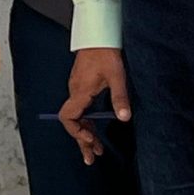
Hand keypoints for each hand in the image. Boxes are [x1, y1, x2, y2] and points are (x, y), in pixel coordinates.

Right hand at [59, 48, 130, 162]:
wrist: (98, 35)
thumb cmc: (106, 53)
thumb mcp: (117, 76)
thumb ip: (120, 98)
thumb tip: (125, 118)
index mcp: (80, 92)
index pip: (68, 118)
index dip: (77, 132)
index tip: (91, 138)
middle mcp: (75, 92)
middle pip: (73, 123)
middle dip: (82, 141)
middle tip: (92, 159)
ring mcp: (77, 89)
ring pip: (77, 117)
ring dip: (85, 133)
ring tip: (96, 149)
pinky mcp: (82, 86)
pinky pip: (80, 110)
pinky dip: (86, 122)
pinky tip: (94, 128)